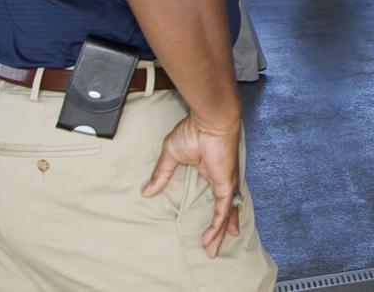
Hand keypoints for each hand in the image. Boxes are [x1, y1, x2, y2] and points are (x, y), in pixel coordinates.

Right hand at [142, 114, 242, 258]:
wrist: (209, 121)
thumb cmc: (193, 131)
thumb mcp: (172, 155)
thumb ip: (162, 174)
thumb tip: (148, 191)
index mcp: (211, 172)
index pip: (217, 196)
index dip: (218, 211)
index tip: (214, 225)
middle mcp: (221, 179)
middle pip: (224, 209)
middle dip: (222, 229)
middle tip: (215, 247)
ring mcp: (225, 182)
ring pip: (225, 213)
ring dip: (219, 233)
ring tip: (212, 251)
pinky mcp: (226, 183)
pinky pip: (224, 208)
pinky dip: (219, 223)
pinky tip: (212, 237)